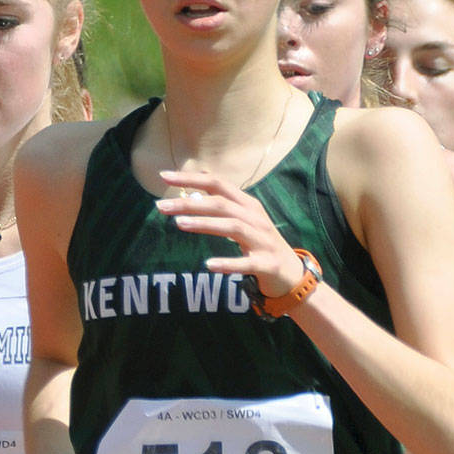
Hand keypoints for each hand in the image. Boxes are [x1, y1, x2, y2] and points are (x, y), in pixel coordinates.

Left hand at [157, 169, 304, 307]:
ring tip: (179, 224)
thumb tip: (195, 187)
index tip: (164, 176)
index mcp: (248, 205)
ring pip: (233, 227)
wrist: (292, 276)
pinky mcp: (267, 264)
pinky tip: (209, 265)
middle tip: (161, 207)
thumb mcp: (244, 220)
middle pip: (221, 204)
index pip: (217, 183)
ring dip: (206, 224)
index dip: (191, 178)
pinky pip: (246, 263)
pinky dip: (228, 263)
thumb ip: (222, 204)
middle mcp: (256, 218)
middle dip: (190, 203)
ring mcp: (263, 241)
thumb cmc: (261, 246)